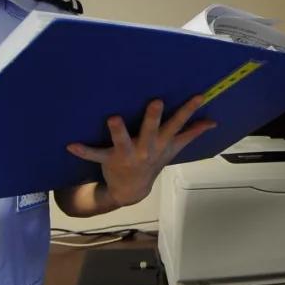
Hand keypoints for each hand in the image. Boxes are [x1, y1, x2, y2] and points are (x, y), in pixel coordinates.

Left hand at [66, 96, 215, 208]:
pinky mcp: (108, 159)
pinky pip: (95, 155)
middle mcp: (146, 148)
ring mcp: (127, 155)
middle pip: (151, 131)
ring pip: (123, 142)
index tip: (198, 95)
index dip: (189, 110)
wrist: (132, 190)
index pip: (178, 124)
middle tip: (156, 102)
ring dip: (118, 131)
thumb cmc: (153, 161)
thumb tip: (213, 122)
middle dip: (153, 118)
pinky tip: (71, 145)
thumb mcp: (174, 149)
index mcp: (161, 142)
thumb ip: (192, 133)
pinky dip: (83, 151)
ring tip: (113, 118)